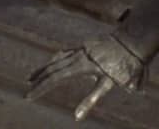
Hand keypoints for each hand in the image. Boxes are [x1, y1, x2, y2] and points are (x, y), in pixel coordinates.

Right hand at [26, 34, 144, 120]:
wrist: (132, 41)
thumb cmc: (122, 65)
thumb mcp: (107, 84)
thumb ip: (91, 100)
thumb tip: (76, 117)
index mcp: (80, 66)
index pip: (54, 79)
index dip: (41, 88)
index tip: (28, 96)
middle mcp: (77, 56)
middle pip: (52, 69)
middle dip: (39, 80)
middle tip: (27, 91)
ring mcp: (81, 49)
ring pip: (57, 59)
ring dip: (44, 69)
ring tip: (32, 77)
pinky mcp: (86, 46)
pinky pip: (65, 52)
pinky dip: (55, 59)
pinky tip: (54, 61)